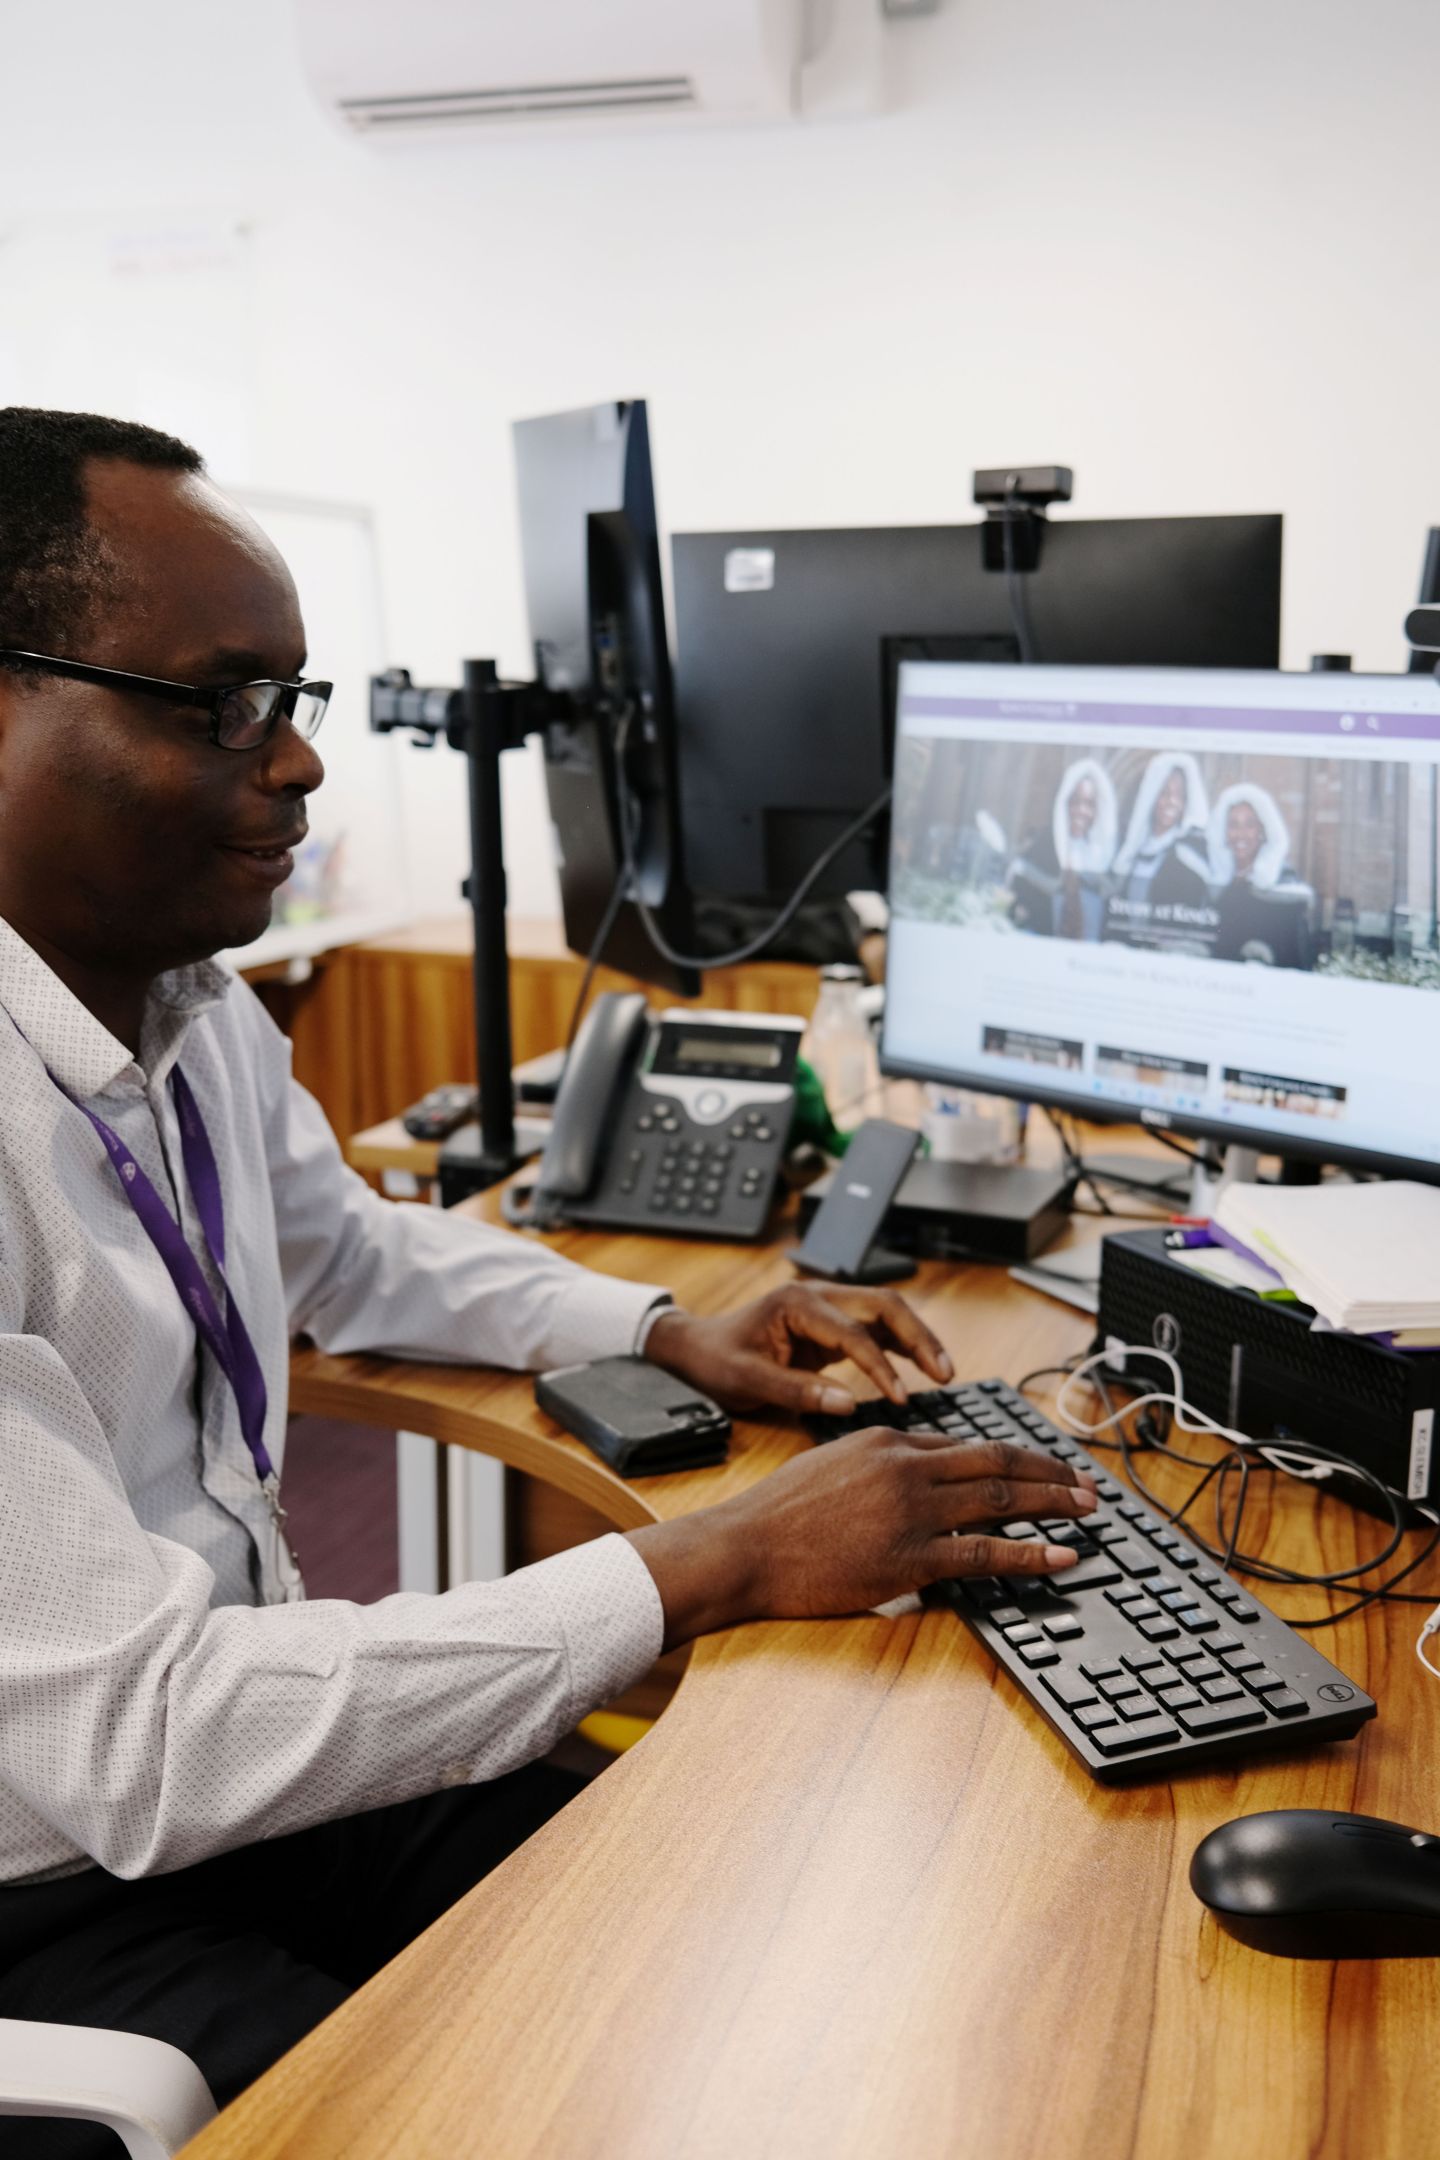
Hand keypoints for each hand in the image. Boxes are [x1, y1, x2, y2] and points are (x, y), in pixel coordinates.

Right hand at [625, 1426, 1098, 1648]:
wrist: (745, 1547)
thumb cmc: (778, 1514)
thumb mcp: (831, 1464)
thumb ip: (880, 1464)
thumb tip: (920, 1472)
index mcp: (887, 1442)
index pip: (965, 1443)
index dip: (1012, 1455)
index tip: (1041, 1465)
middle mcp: (907, 1467)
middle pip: (997, 1460)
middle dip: (1049, 1471)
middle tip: (1086, 1483)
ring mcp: (912, 1511)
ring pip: (1001, 1496)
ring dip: (1054, 1502)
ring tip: (1087, 1510)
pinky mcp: (911, 1557)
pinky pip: (987, 1552)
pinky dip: (1032, 1552)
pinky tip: (1061, 1556)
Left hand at [645, 1284, 952, 1417]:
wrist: (697, 1348)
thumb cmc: (717, 1360)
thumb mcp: (748, 1380)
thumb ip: (797, 1391)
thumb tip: (848, 1405)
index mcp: (797, 1302)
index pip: (853, 1333)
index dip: (880, 1366)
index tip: (899, 1398)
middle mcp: (818, 1295)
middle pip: (884, 1306)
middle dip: (918, 1337)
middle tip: (945, 1372)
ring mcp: (827, 1308)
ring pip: (886, 1313)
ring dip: (917, 1338)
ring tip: (945, 1372)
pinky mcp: (831, 1326)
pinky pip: (876, 1330)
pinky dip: (901, 1347)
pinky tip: (922, 1370)